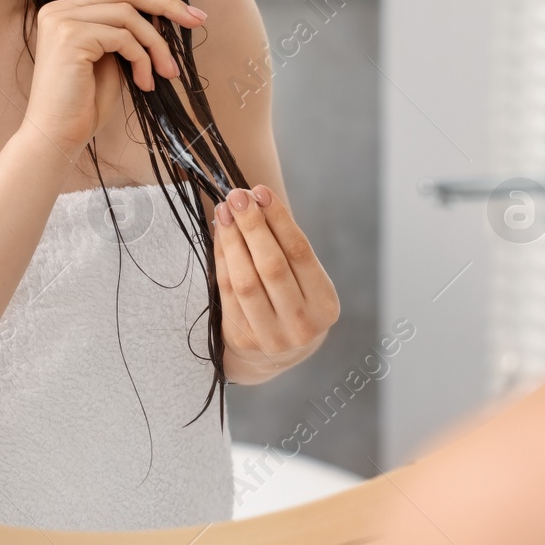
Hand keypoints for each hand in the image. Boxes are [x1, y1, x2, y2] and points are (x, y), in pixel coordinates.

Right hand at [20, 0, 208, 158]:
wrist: (57, 136)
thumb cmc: (85, 104)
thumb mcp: (113, 59)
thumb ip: (129, 33)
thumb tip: (163, 13)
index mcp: (68, 11)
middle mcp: (60, 9)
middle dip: (167, 3)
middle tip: (199, 18)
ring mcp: (62, 20)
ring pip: (128, 16)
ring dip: (156, 45)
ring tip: (169, 72)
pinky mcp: (70, 36)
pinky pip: (123, 38)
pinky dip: (142, 59)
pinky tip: (145, 84)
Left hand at [213, 185, 339, 380]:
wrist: (277, 354)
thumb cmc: (292, 301)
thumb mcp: (304, 280)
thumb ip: (286, 246)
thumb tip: (255, 199)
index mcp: (324, 305)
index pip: (300, 253)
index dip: (279, 220)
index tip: (261, 191)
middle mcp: (301, 325)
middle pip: (271, 266)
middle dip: (252, 225)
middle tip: (236, 195)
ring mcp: (271, 337)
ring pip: (246, 280)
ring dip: (232, 240)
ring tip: (224, 211)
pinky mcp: (242, 341)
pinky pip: (227, 292)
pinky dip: (222, 259)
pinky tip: (219, 236)